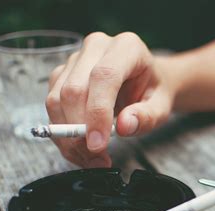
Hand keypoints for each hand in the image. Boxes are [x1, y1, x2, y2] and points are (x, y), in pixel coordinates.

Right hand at [46, 32, 173, 167]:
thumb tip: (124, 126)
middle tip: (96, 158)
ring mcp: (75, 60)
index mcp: (126, 47)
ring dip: (68, 137)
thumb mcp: (161, 106)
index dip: (97, 112)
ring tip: (91, 158)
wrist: (145, 81)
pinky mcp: (61, 75)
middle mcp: (96, 47)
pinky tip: (80, 148)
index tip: (98, 144)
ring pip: (56, 100)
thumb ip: (147, 116)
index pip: (104, 76)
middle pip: (74, 90)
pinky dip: (62, 134)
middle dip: (80, 131)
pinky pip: (52, 107)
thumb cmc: (153, 91)